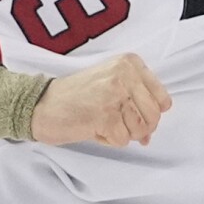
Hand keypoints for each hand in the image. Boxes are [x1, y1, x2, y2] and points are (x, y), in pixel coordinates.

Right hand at [31, 53, 172, 147]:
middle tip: (119, 126)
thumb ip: (135, 102)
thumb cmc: (75, 96)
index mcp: (130, 62)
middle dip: (140, 128)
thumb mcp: (110, 84)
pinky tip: (94, 129)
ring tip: (103, 123)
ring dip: (123, 134)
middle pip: (154, 116)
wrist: (41, 103)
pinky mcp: (105, 115)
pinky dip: (110, 141)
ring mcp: (115, 94)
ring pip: (141, 129)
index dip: (151, 114)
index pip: (162, 98)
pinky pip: (122, 140)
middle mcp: (125, 74)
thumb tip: (150, 134)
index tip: (134, 115)